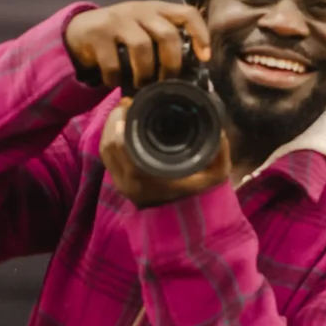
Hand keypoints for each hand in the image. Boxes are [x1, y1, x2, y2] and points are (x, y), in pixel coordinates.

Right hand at [65, 1, 209, 91]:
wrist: (80, 30)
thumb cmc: (121, 37)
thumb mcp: (144, 30)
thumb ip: (163, 42)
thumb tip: (188, 76)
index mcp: (157, 9)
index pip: (187, 13)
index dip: (200, 34)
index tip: (205, 57)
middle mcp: (139, 9)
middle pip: (167, 34)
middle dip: (172, 63)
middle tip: (168, 82)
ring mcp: (117, 19)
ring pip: (142, 47)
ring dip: (145, 73)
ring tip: (141, 85)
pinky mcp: (97, 33)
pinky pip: (113, 63)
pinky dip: (115, 78)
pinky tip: (114, 82)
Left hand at [99, 99, 230, 207]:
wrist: (179, 222)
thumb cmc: (194, 196)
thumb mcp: (212, 178)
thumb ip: (219, 156)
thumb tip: (220, 131)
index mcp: (147, 178)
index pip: (123, 147)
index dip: (121, 123)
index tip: (131, 104)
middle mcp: (128, 182)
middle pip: (109, 145)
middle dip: (114, 120)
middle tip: (126, 102)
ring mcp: (120, 183)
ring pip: (105, 149)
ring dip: (109, 127)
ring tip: (122, 110)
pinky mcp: (117, 182)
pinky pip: (106, 156)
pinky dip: (109, 137)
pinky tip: (118, 125)